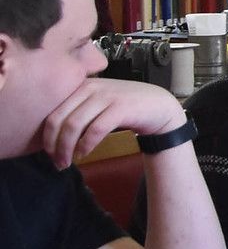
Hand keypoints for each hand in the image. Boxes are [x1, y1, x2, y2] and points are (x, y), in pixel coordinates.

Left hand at [39, 78, 185, 168]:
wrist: (159, 106)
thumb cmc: (125, 108)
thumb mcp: (97, 102)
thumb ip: (77, 110)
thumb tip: (51, 136)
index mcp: (81, 86)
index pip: (52, 112)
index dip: (46, 136)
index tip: (48, 153)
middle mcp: (91, 87)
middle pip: (60, 120)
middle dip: (54, 145)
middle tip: (56, 162)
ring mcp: (106, 96)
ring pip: (74, 125)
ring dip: (67, 148)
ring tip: (67, 162)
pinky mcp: (121, 107)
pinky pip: (95, 129)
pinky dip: (86, 145)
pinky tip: (84, 154)